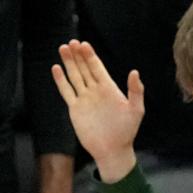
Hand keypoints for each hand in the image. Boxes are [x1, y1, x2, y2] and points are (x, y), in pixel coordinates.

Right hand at [51, 40, 143, 182]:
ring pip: (74, 77)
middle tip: (70, 43)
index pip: (97, 67)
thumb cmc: (127, 131)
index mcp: (109, 88)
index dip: (90, 55)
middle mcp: (95, 91)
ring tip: (62, 49)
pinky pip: (66, 92)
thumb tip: (134, 72)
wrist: (112, 149)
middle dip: (77, 55)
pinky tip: (56, 69)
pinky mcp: (75, 110)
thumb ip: (135, 91)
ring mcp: (84, 99)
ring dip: (68, 63)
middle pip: (83, 68)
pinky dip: (60, 81)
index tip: (83, 44)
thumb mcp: (136, 110)